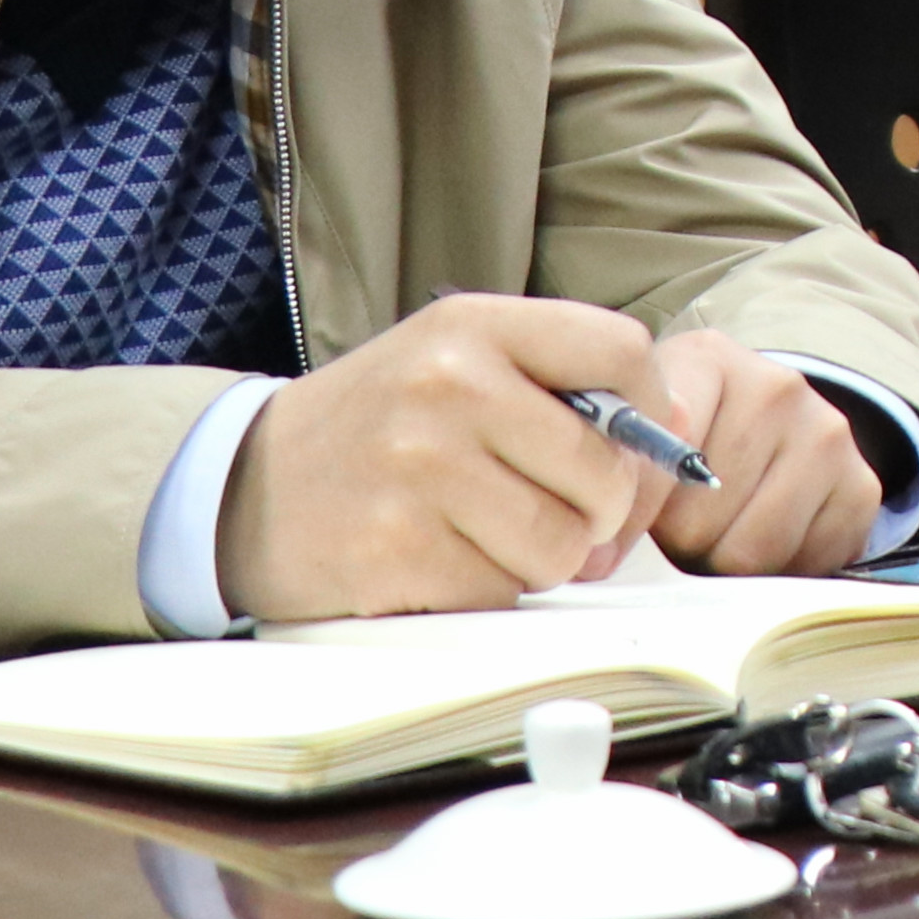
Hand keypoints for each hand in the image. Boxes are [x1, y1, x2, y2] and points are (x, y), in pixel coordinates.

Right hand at [219, 291, 676, 622]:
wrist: (243, 486)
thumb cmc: (377, 428)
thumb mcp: (455, 365)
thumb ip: (562, 384)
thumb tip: (675, 430)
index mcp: (472, 327)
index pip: (621, 350)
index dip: (647, 412)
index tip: (628, 446)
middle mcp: (448, 386)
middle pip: (605, 470)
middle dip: (596, 513)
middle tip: (552, 513)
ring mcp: (419, 468)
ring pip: (561, 545)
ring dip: (540, 560)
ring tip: (485, 534)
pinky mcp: (396, 548)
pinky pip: (502, 592)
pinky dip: (486, 590)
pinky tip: (439, 559)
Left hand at [618, 330, 888, 577]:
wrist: (775, 421)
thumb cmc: (693, 432)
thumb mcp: (646, 424)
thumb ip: (621, 470)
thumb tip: (596, 555)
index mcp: (709, 359)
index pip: (658, 454)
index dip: (627, 515)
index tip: (603, 550)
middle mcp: (777, 386)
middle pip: (701, 516)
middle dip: (678, 542)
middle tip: (676, 531)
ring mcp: (828, 433)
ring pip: (751, 551)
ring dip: (723, 563)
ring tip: (717, 536)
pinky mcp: (861, 486)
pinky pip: (801, 567)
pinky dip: (775, 572)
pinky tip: (765, 539)